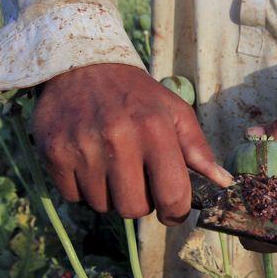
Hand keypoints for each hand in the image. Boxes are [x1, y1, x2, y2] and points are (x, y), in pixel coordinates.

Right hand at [32, 64, 232, 224]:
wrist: (81, 65)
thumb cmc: (136, 94)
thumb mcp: (175, 111)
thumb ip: (199, 149)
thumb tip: (223, 182)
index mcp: (154, 128)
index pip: (172, 194)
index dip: (176, 212)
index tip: (173, 211)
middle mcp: (118, 138)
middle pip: (134, 209)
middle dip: (142, 203)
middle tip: (139, 180)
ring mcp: (82, 146)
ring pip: (103, 205)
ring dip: (111, 194)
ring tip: (112, 164)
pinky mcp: (53, 152)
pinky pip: (74, 197)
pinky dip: (84, 188)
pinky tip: (89, 162)